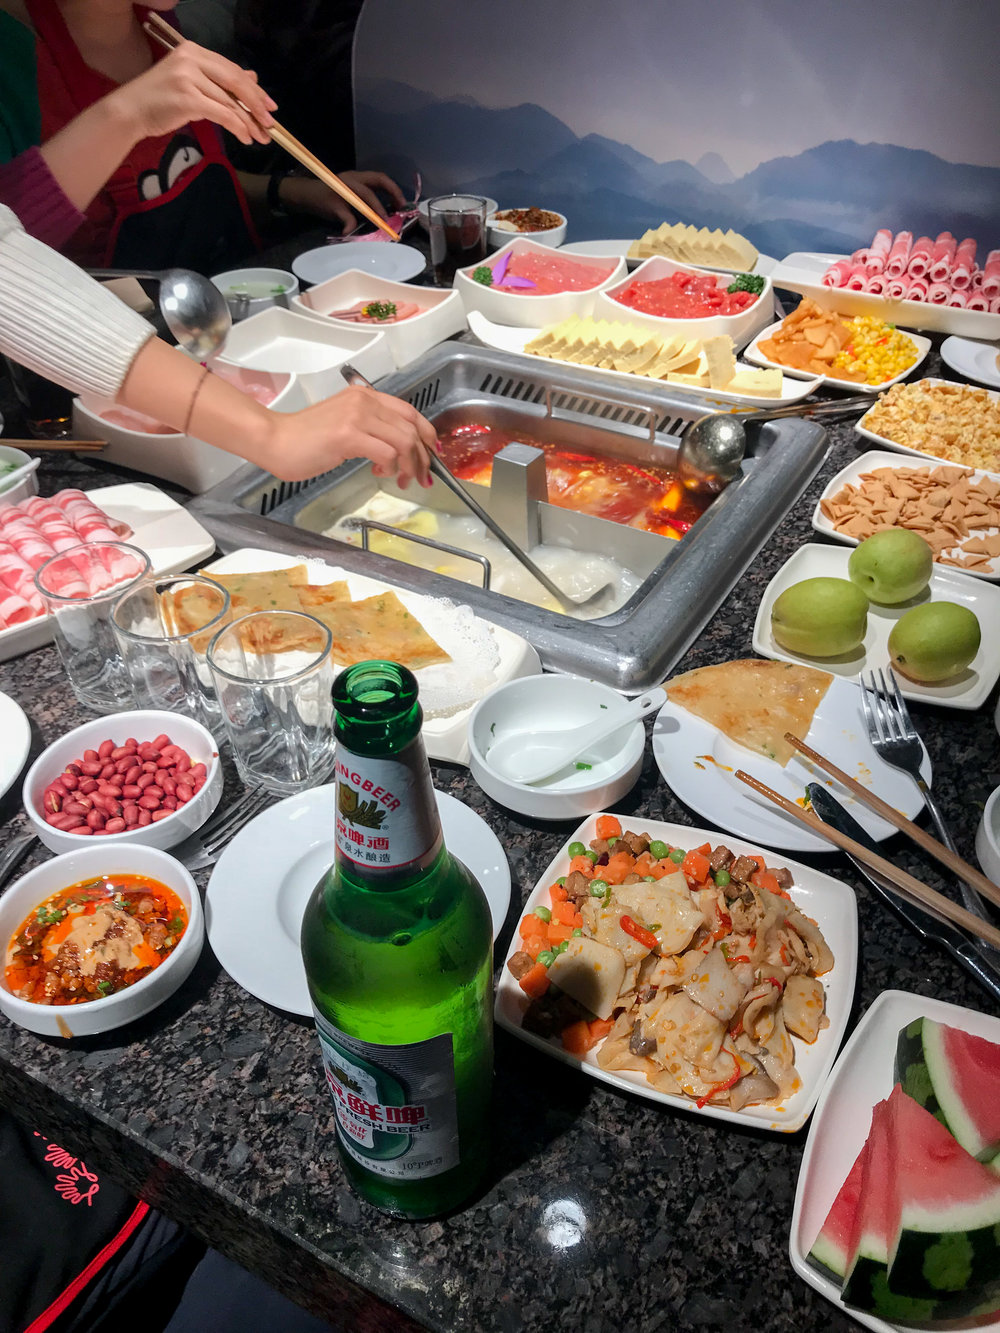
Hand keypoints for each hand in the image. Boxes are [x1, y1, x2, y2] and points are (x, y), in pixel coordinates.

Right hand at [107, 40, 276, 146]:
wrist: (130, 111)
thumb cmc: (160, 100)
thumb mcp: (192, 84)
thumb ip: (220, 81)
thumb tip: (252, 79)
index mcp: (193, 51)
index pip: (231, 69)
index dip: (254, 89)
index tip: (269, 105)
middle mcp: (191, 59)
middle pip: (235, 82)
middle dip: (257, 105)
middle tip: (270, 123)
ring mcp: (188, 77)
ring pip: (230, 102)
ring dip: (249, 122)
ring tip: (259, 137)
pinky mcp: (187, 98)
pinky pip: (222, 114)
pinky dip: (237, 128)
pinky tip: (245, 138)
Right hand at [263, 386, 436, 485]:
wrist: (274, 440)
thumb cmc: (304, 438)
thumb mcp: (343, 425)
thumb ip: (369, 428)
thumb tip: (394, 449)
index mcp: (364, 396)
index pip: (409, 411)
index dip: (427, 433)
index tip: (431, 453)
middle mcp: (364, 401)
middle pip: (412, 428)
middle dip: (422, 457)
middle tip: (421, 477)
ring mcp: (356, 416)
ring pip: (404, 441)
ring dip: (409, 466)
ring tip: (402, 480)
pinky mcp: (348, 435)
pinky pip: (386, 452)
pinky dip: (390, 467)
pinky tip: (379, 473)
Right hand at [280, 171, 406, 233]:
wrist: (305, 195)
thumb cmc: (329, 197)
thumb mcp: (349, 196)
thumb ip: (365, 202)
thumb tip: (384, 215)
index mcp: (357, 177)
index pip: (381, 177)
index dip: (394, 189)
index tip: (403, 203)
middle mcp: (352, 179)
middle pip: (377, 182)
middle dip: (392, 195)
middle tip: (398, 212)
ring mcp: (343, 189)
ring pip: (365, 195)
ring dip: (377, 209)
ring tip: (384, 222)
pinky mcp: (333, 203)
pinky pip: (346, 216)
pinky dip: (350, 225)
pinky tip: (351, 233)